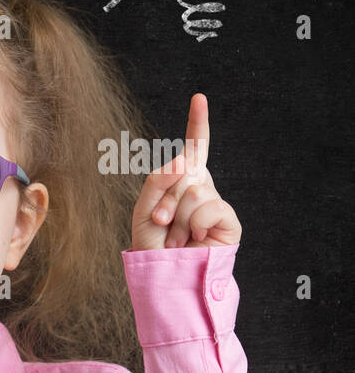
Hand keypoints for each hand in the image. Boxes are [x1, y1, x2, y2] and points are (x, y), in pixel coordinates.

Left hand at [131, 93, 241, 250]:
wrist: (165, 274)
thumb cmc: (154, 245)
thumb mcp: (144, 210)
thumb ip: (157, 181)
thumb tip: (183, 157)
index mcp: (182, 181)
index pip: (193, 149)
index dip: (197, 124)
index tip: (199, 98)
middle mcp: (202, 187)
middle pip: (184, 174)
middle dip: (165, 202)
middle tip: (163, 226)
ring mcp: (215, 203)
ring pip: (194, 193)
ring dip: (177, 219)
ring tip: (177, 237)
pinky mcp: (228, 220)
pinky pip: (209, 207)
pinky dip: (194, 224)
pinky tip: (195, 238)